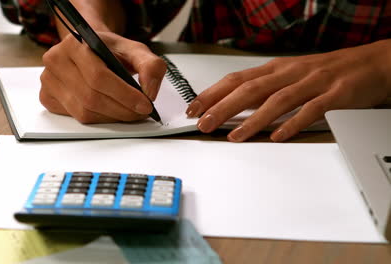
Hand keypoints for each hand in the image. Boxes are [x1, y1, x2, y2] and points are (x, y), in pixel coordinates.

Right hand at [39, 32, 166, 122]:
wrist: (89, 49)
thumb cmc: (109, 51)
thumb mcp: (135, 50)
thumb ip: (150, 66)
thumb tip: (149, 92)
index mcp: (74, 43)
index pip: (99, 76)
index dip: (124, 95)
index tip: (144, 105)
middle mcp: (55, 60)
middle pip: (92, 98)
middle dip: (122, 110)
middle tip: (140, 112)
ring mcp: (48, 80)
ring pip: (84, 112)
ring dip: (112, 117)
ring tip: (128, 112)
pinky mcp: (47, 97)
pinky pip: (76, 118)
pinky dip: (99, 119)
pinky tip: (110, 111)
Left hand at [186, 40, 390, 141]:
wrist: (371, 63)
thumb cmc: (325, 72)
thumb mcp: (288, 75)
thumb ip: (263, 89)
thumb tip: (231, 105)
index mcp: (276, 69)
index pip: (236, 80)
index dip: (213, 93)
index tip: (193, 108)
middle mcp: (290, 73)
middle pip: (250, 89)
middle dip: (223, 107)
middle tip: (203, 123)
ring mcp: (313, 83)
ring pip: (277, 100)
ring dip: (252, 119)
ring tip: (234, 136)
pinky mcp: (336, 94)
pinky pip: (311, 110)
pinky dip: (292, 123)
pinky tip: (277, 136)